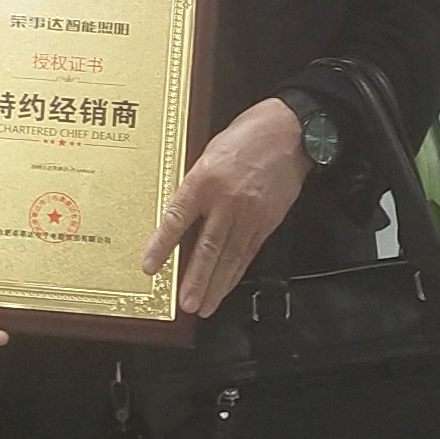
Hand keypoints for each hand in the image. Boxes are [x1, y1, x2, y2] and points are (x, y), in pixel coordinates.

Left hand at [143, 98, 312, 319]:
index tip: (149, 267)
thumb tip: (178, 215)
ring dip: (215, 285)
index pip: (178, 218)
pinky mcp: (268, 220)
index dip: (162, 245)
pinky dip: (236, 274)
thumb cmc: (246, 136)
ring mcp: (250, 213)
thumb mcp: (209, 153)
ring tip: (203, 306)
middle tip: (185, 304)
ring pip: (230, 256)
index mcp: (204, 178)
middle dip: (196, 279)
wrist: (289, 132)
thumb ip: (194, 185)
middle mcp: (226, 199)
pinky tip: (226, 288)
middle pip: (208, 247)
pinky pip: (248, 253)